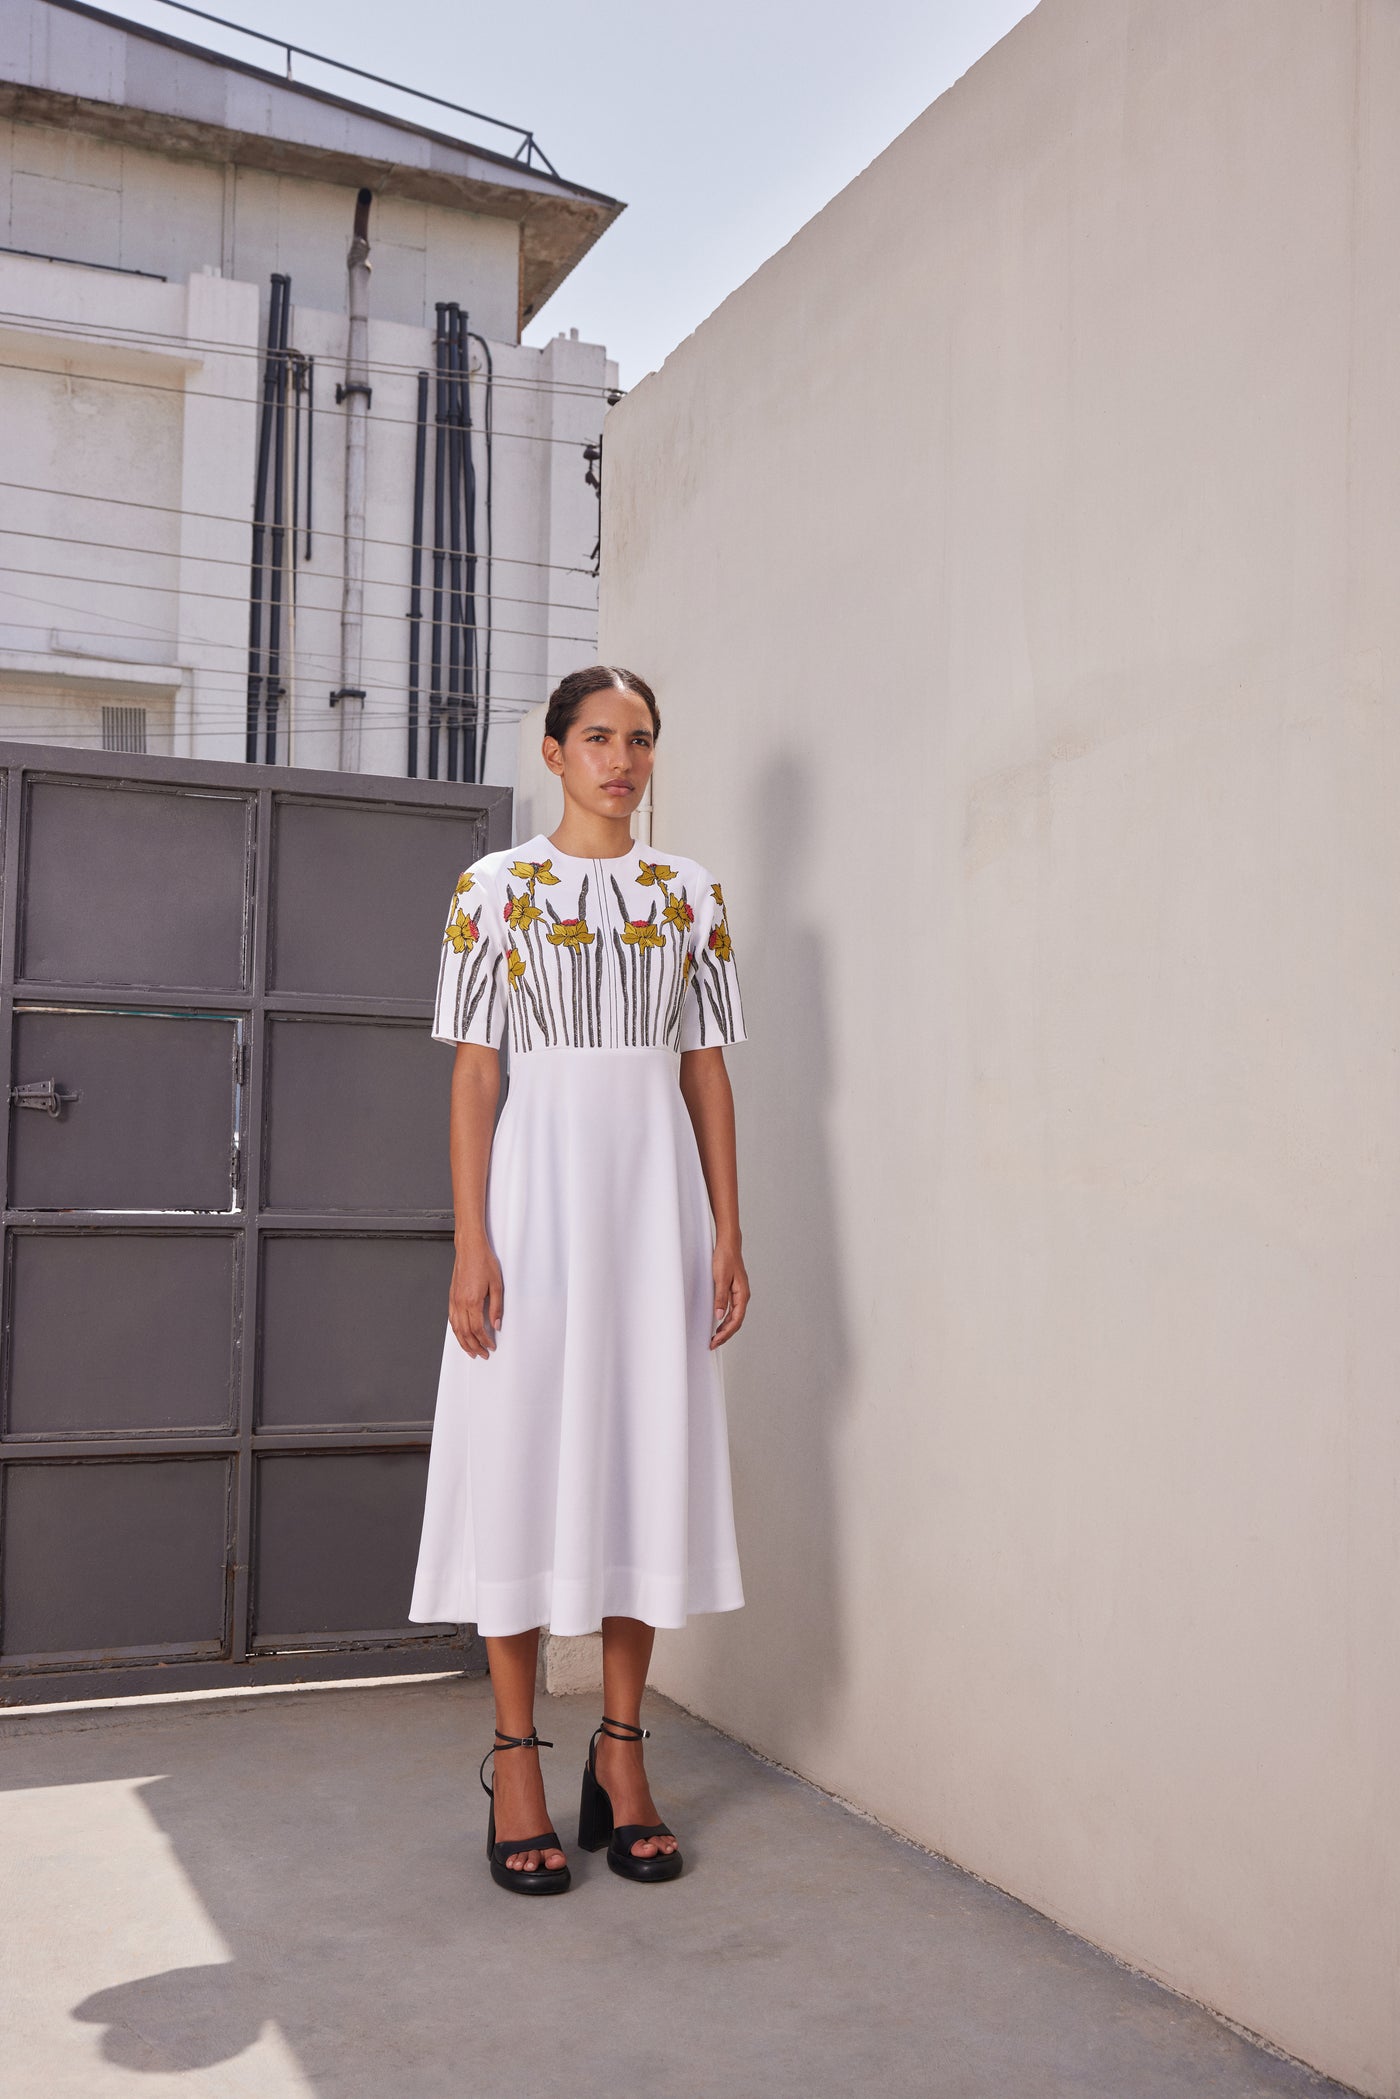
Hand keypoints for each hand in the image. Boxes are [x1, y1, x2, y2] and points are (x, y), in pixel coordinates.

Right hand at [449, 1238, 503, 1358]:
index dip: (485, 1340)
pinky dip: (456, 1331)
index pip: (478, 1329)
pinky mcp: (451, 1296)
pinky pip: (451, 1319)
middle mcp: (460, 1303)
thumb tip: (497, 1324)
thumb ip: (497, 1307)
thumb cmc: (484, 1262)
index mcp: (473, 1301)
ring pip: (456, 1328)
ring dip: (463, 1342)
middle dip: (474, 1346)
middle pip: (466, 1333)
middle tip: (482, 1354)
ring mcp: (454, 1300)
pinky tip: (460, 1335)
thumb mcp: (497, 1285)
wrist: (470, 1248)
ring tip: (471, 1351)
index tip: (491, 1346)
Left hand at [710, 1242, 748, 1347]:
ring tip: (715, 1338)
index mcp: (742, 1294)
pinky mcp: (733, 1291)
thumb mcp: (721, 1278)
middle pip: (736, 1322)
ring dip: (725, 1329)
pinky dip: (725, 1320)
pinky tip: (718, 1323)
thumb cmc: (726, 1258)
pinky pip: (731, 1310)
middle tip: (713, 1344)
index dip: (726, 1333)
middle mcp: (743, 1296)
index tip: (716, 1341)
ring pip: (734, 1317)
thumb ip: (720, 1297)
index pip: (736, 1320)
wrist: (728, 1245)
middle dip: (726, 1335)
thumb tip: (719, 1316)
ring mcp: (739, 1294)